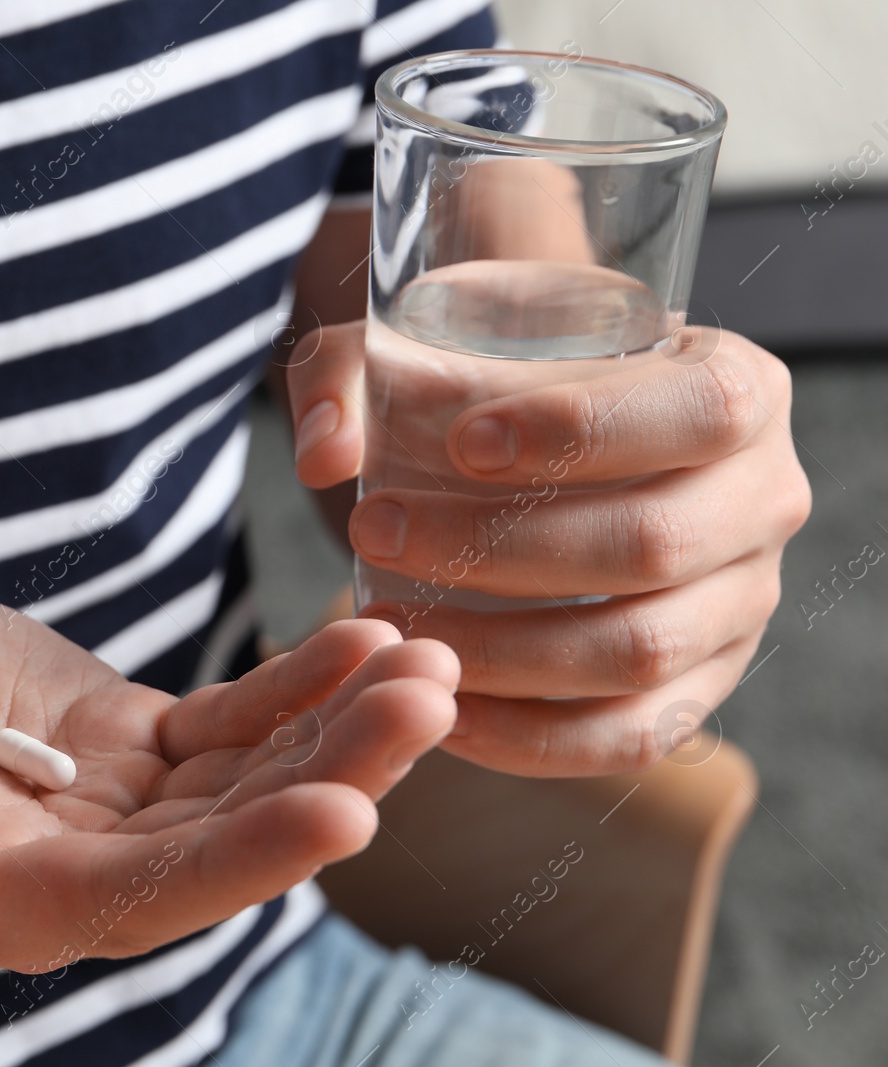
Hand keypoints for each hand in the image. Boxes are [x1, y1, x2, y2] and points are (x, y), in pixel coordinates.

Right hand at [0, 547, 457, 973]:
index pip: (121, 906)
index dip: (232, 868)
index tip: (346, 813)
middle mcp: (49, 875)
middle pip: (212, 849)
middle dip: (325, 782)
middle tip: (428, 701)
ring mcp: (92, 806)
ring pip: (236, 788)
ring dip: (335, 734)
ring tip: (426, 661)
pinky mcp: (112, 742)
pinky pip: (220, 726)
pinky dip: (293, 691)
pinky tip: (364, 641)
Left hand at [289, 323, 810, 776]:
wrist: (536, 440)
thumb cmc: (492, 380)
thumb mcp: (422, 339)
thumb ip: (350, 372)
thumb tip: (326, 456)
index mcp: (736, 387)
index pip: (696, 413)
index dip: (582, 433)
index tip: (463, 443)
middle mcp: (764, 498)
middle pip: (654, 544)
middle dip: (500, 550)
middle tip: (378, 533)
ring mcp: (742, 603)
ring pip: (640, 651)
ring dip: (503, 651)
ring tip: (393, 625)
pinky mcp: (702, 685)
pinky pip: (633, 735)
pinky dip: (535, 737)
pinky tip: (445, 709)